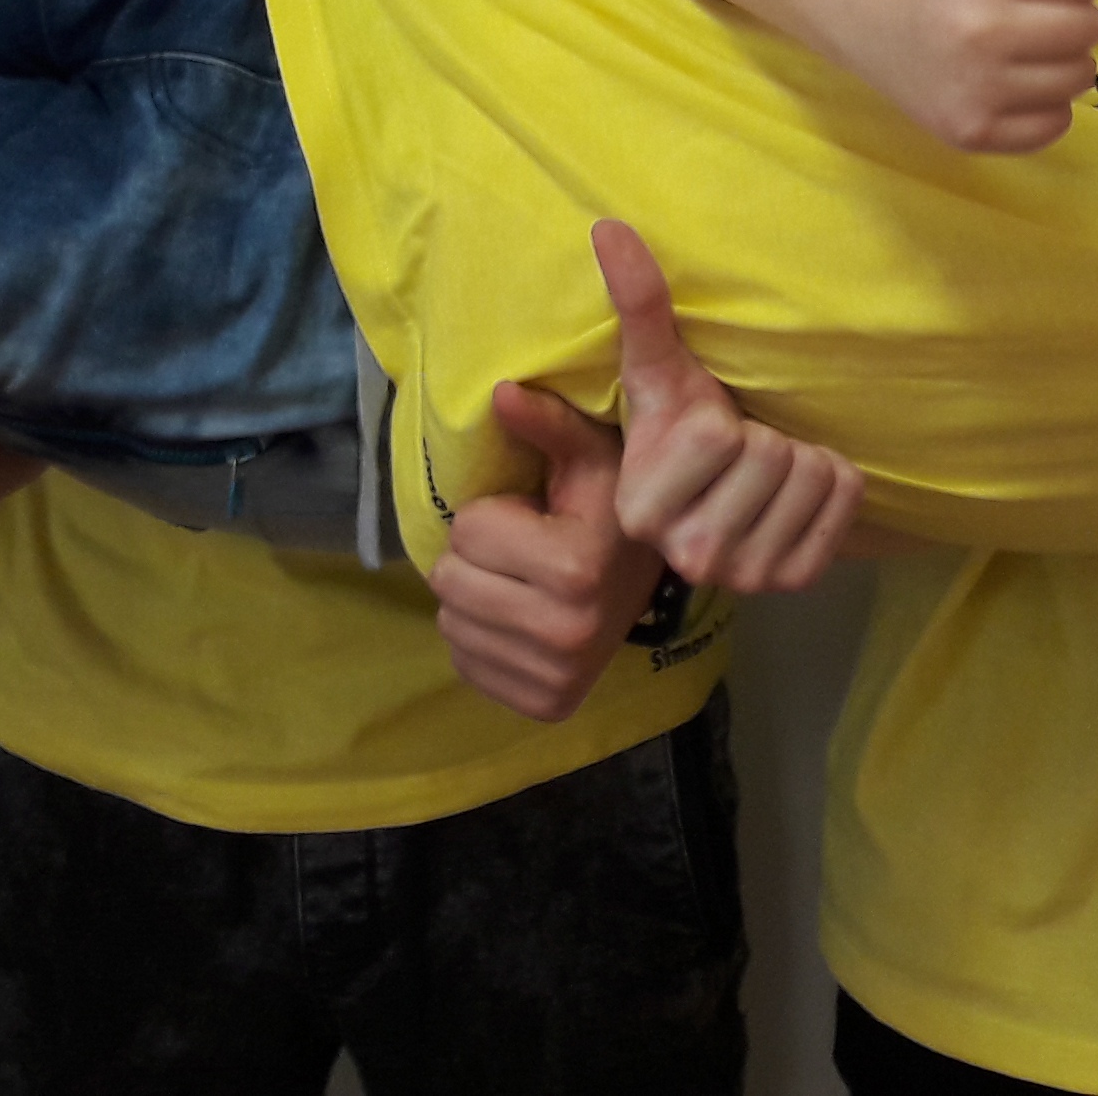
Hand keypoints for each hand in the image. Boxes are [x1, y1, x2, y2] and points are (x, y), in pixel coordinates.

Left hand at [433, 382, 663, 721]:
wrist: (648, 582)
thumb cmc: (610, 509)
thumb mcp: (589, 457)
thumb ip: (547, 424)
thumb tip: (500, 392)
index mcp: (575, 568)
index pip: (467, 531)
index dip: (493, 515)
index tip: (533, 519)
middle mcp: (566, 632)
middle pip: (449, 581)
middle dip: (476, 557)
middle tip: (521, 553)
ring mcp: (555, 677)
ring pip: (451, 623)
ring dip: (474, 597)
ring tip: (521, 584)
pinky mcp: (543, 705)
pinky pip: (464, 662)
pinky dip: (481, 638)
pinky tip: (521, 621)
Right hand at [596, 220, 861, 592]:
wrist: (731, 491)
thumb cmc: (688, 425)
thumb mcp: (662, 371)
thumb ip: (639, 304)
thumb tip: (609, 226)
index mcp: (642, 510)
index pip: (719, 436)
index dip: (720, 418)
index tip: (703, 433)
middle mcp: (690, 558)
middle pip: (772, 456)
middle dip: (766, 436)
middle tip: (742, 451)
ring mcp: (746, 577)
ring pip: (811, 476)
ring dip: (802, 456)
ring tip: (769, 468)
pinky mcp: (797, 581)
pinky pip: (845, 499)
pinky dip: (836, 482)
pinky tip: (800, 490)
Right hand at [848, 0, 1097, 151]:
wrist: (858, 7)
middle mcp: (978, 28)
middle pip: (1090, 27)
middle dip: (1062, 12)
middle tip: (1015, 6)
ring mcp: (973, 86)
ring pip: (1079, 77)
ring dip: (1055, 59)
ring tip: (1010, 42)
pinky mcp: (970, 131)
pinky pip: (1055, 125)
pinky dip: (1038, 106)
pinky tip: (999, 79)